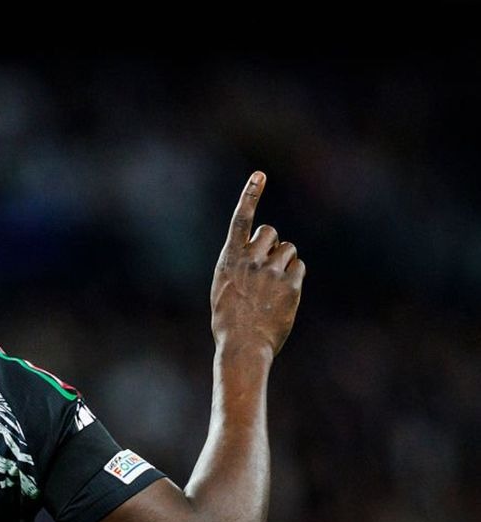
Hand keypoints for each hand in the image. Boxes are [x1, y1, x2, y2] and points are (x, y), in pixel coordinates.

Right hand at [210, 171, 304, 357]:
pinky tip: (283, 294)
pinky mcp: (290, 286)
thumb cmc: (229, 321)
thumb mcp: (223, 288)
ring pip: (288, 250)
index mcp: (229, 260)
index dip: (250, 195)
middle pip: (271, 232)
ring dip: (284, 262)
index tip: (260, 175)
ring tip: (273, 286)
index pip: (241, 219)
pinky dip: (294, 277)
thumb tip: (262, 249)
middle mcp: (250, 261)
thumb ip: (239, 265)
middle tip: (267, 264)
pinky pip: (299, 268)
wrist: (243, 346)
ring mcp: (271, 273)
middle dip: (272, 243)